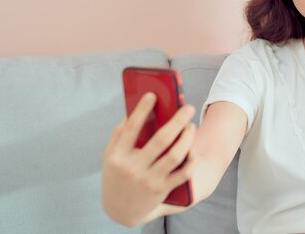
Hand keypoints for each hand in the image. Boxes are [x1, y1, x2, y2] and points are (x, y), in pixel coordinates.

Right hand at [102, 92, 196, 226]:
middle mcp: (132, 168)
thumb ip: (120, 133)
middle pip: (161, 139)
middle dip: (178, 120)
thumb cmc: (117, 174)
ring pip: (175, 155)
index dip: (142, 109)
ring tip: (191, 126)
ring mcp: (148, 180)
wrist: (120, 211)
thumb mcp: (111, 156)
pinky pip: (182, 173)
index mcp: (117, 155)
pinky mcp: (161, 190)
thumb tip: (136, 110)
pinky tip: (192, 148)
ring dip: (187, 138)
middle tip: (188, 108)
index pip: (131, 127)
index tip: (152, 94)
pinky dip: (190, 159)